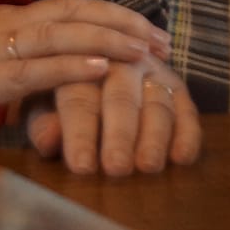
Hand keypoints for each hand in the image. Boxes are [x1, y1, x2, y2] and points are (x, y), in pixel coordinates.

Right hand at [0, 0, 171, 139]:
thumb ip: (13, 70)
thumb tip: (50, 84)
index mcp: (2, 21)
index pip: (68, 8)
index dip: (111, 16)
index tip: (148, 31)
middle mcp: (0, 25)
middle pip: (74, 14)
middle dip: (122, 25)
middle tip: (163, 41)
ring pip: (59, 35)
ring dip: (108, 40)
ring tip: (145, 51)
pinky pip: (30, 69)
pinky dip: (69, 66)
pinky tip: (99, 69)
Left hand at [24, 55, 202, 175]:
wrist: (98, 62)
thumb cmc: (60, 92)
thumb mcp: (42, 103)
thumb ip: (43, 122)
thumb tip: (47, 141)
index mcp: (78, 62)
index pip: (79, 97)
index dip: (80, 133)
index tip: (81, 167)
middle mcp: (119, 62)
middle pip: (122, 97)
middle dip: (120, 134)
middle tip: (117, 168)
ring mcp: (153, 72)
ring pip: (157, 102)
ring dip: (154, 136)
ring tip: (148, 166)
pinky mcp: (178, 87)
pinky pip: (188, 109)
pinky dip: (187, 134)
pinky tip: (181, 158)